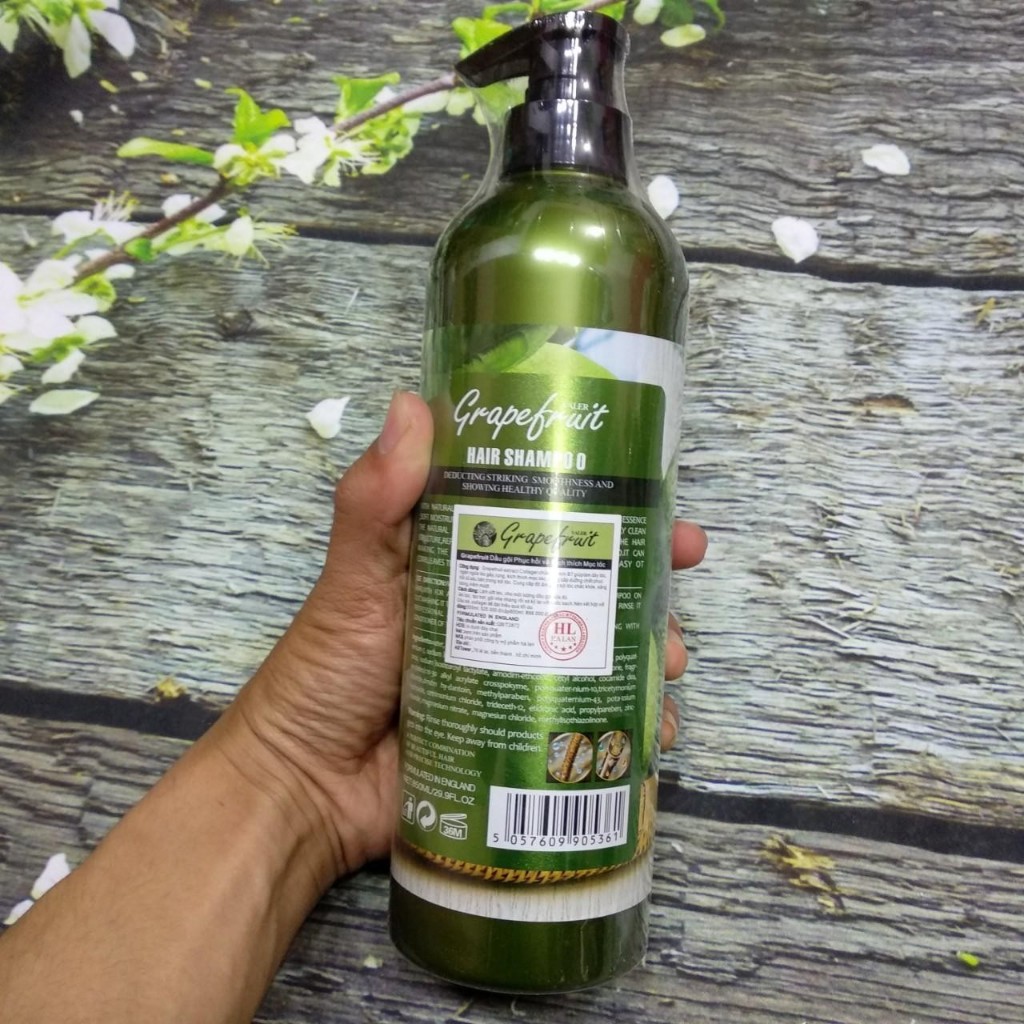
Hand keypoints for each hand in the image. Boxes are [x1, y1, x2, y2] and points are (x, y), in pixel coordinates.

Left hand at [228, 391, 707, 877]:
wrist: (305, 791)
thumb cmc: (326, 675)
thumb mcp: (354, 583)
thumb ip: (374, 503)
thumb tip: (412, 402)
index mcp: (467, 564)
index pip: (550, 521)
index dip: (610, 506)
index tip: (660, 501)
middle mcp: (500, 615)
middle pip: (592, 585)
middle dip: (647, 579)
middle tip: (681, 578)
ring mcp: (515, 679)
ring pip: (603, 652)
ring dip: (649, 650)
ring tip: (670, 662)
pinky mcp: (521, 739)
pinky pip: (590, 724)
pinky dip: (631, 725)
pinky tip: (657, 729)